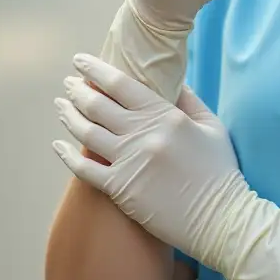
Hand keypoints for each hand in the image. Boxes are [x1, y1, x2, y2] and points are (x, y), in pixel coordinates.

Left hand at [52, 54, 279, 279]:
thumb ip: (190, 101)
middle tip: (68, 83)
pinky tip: (58, 145)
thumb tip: (173, 80)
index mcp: (165, 116)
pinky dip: (66, 155)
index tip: (81, 60)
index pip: (121, 84)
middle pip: (98, 105)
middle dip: (78, 90)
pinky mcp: (120, 190)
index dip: (96, 69)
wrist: (221, 219)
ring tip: (61, 106)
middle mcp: (143, 135)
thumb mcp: (212, 127)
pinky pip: (84, 169)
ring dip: (69, 116)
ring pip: (86, 133)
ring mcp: (129, 162)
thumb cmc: (220, 172)